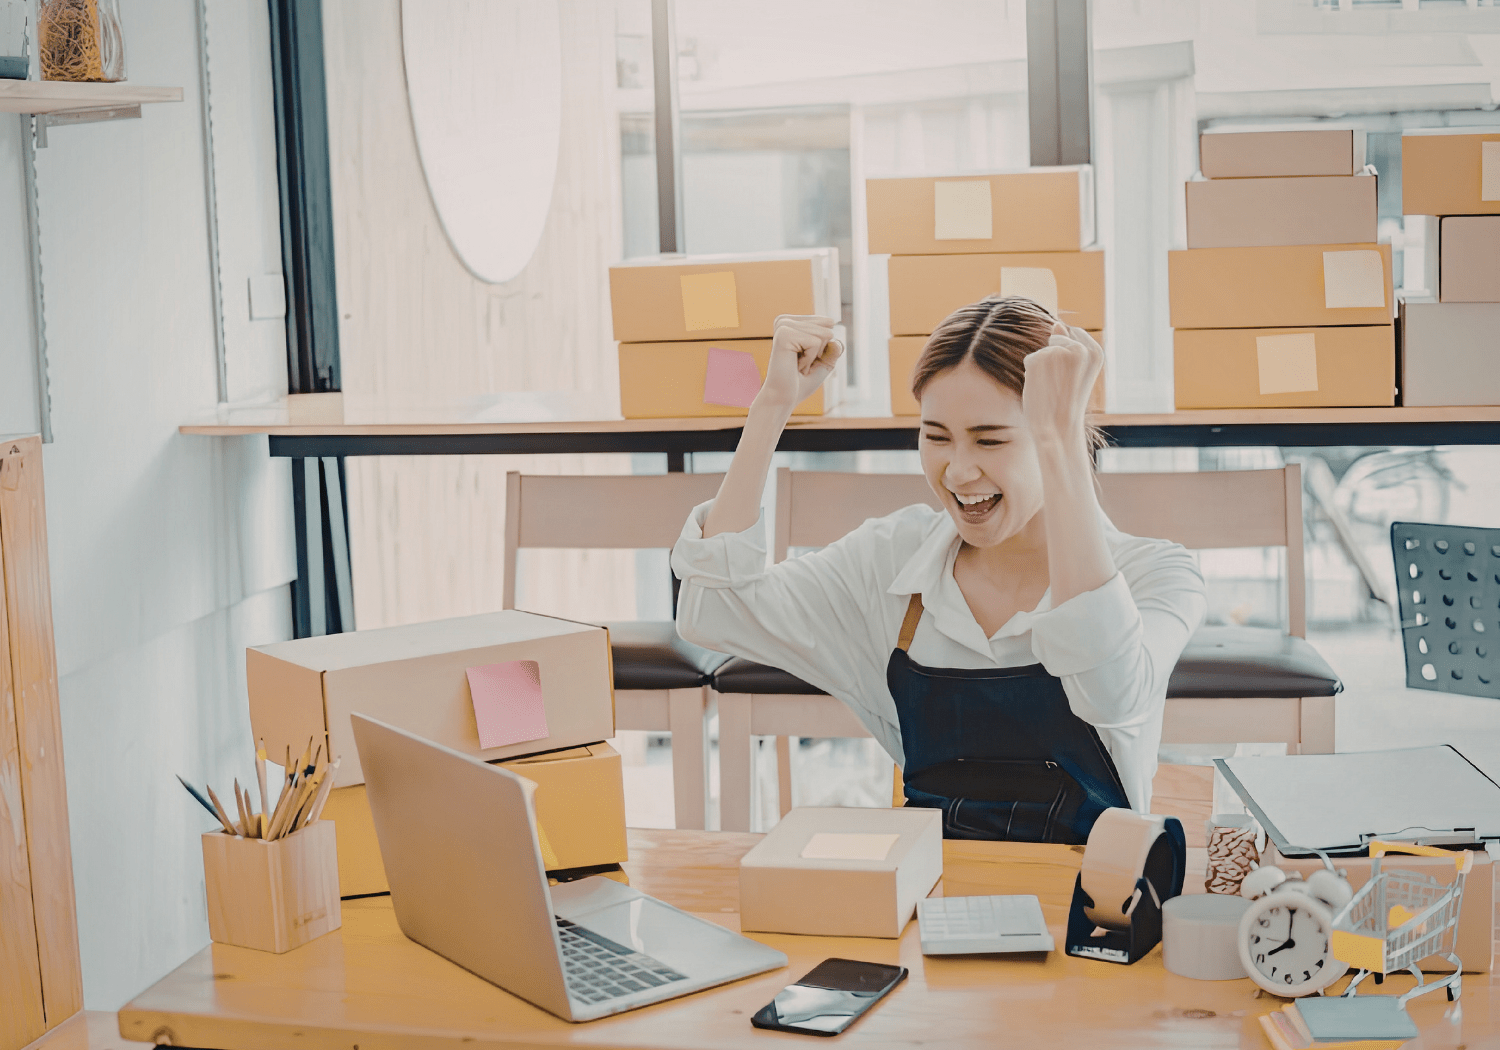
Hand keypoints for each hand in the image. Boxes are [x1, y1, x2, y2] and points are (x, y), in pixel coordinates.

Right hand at [756, 314, 843, 411]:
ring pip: (824, 334)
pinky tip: (795, 365)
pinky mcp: (783, 335)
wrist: (783, 398)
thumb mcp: (825, 362)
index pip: (828, 323)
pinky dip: (809, 358)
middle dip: (821, 351)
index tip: (806, 360)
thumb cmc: (801, 382)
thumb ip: (835, 348)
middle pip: (827, 327)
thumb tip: (835, 338)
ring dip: (815, 356)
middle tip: (801, 364)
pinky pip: (815, 342)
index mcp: (792, 322)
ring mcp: (783, 326)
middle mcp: (785, 320)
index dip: (824, 348)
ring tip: (798, 365)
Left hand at [1021, 323, 1102, 443]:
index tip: (1072, 378)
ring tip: (1052, 389)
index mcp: (1096, 351)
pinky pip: (1029, 359)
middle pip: (1056, 341)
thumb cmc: (1068, 403)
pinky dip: (1031, 374)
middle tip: (1062, 386)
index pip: (1074, 335)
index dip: (1068, 359)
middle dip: (1053, 361)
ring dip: (1042, 369)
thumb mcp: (1076, 371)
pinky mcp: (1038, 358)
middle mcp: (1079, 348)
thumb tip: (1057, 323)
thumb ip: (1069, 346)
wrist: (1059, 428)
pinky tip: (1042, 388)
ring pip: (1042, 352)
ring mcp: (1058, 351)